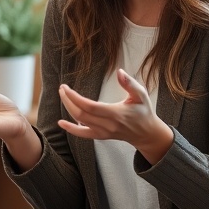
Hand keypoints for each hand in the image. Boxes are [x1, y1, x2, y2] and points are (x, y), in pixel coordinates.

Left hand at [57, 69, 173, 163]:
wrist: (146, 133)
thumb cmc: (143, 111)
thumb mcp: (141, 95)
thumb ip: (130, 84)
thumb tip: (119, 72)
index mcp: (116, 113)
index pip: (90, 106)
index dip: (75, 98)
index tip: (66, 88)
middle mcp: (108, 125)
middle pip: (81, 114)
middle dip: (68, 101)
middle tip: (62, 88)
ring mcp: (103, 132)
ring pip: (80, 122)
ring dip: (69, 108)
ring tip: (63, 95)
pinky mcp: (101, 136)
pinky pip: (83, 134)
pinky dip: (71, 129)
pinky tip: (61, 122)